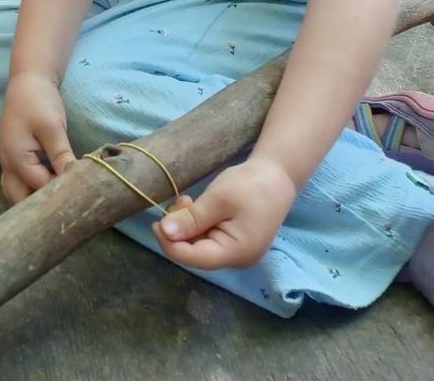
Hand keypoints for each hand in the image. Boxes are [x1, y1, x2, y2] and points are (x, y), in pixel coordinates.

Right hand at [0, 72, 75, 205]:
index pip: (39, 188)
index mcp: (15, 159)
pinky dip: (30, 190)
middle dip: (40, 206)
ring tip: (58, 199)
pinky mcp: (13, 158)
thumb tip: (74, 181)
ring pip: (15, 194)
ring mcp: (7, 162)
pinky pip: (18, 183)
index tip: (80, 195)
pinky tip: (49, 188)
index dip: (59, 193)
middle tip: (66, 203)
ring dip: (33, 199)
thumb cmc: (38, 101)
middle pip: (19, 200)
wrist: (27, 81)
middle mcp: (7, 165)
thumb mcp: (53, 127)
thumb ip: (61, 156)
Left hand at [154, 156, 297, 270]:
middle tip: (180, 201)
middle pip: (195, 252)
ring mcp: (236, 252)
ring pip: (199, 244)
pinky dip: (197, 223)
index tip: (156, 222)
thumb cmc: (250, 186)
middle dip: (179, 230)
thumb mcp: (218, 199)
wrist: (277, 175)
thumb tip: (165, 233)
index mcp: (235, 253)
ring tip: (188, 200)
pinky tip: (196, 206)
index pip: (193, 258)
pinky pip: (208, 238)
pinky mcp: (234, 241)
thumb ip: (192, 219)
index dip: (169, 243)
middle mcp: (236, 259)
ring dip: (187, 225)